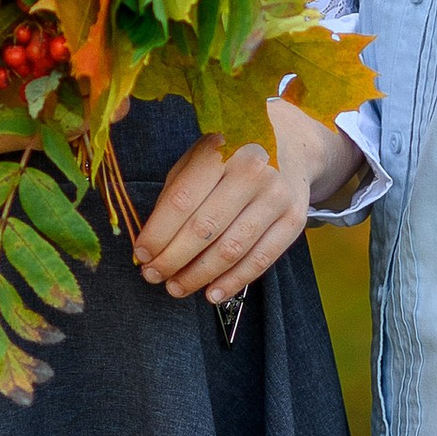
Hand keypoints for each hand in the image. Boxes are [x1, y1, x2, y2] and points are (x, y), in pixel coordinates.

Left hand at [131, 99, 331, 305]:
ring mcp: (277, 196)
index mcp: (221, 150)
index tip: (142, 254)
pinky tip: (212, 293)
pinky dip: (233, 282)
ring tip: (176, 287)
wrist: (291, 142)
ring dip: (198, 275)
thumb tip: (152, 242)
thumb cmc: (231, 153)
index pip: (181, 202)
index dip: (158, 234)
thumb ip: (175, 193)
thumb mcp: (198, 156)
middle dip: (173, 259)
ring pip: (231, 249)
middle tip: (153, 275)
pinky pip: (260, 259)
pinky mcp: (295, 219)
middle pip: (204, 229)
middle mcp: (252, 172)